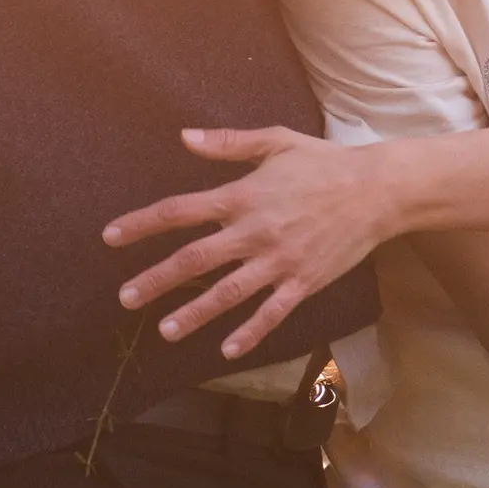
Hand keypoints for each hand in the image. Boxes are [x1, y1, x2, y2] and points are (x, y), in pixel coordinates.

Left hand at [107, 125, 402, 357]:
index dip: (142, 224)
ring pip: (228, 293)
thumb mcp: (275, 142)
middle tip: (125, 297)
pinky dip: (250, 332)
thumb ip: (228, 143)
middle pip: (195, 260)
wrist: (377, 190)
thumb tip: (184, 137)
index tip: (110, 237)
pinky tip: (227, 350)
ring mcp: (279, 261)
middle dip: (156, 279)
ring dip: (194, 312)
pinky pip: (272, 313)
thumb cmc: (324, 162)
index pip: (180, 211)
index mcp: (242, 196)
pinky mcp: (303, 282)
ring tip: (165, 330)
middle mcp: (255, 231)